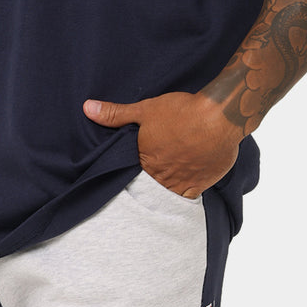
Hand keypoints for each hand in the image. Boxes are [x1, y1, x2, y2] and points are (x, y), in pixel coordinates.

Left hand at [83, 92, 241, 198]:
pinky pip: (187, 199)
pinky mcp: (200, 185)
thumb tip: (87, 108)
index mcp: (144, 159)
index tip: (130, 169)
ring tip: (162, 182)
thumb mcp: (145, 109)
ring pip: (165, 193)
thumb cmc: (181, 111)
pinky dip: (182, 195)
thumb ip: (115, 114)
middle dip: (146, 181)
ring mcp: (180, 183)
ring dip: (163, 188)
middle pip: (147, 185)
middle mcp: (160, 176)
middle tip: (149, 173)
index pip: (129, 174)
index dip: (129, 171)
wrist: (219, 117)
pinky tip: (181, 188)